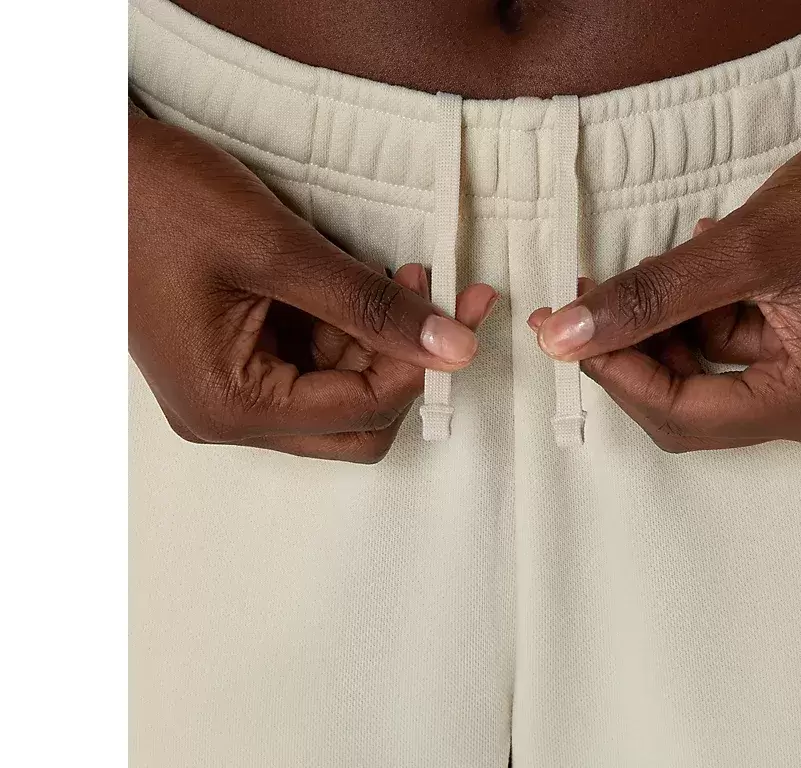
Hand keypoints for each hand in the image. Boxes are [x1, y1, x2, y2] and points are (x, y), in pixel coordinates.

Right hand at [130, 116, 496, 461]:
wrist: (95, 167)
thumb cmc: (162, 201)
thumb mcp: (276, 250)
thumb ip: (367, 304)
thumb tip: (453, 348)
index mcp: (230, 405)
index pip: (361, 412)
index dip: (420, 365)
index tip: (461, 309)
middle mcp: (229, 415)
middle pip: (355, 422)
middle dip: (405, 364)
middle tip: (443, 301)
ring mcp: (230, 390)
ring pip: (340, 393)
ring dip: (380, 342)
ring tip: (401, 275)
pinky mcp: (234, 361)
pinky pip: (314, 364)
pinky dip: (350, 329)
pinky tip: (365, 282)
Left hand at [529, 79, 800, 451]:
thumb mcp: (742, 249)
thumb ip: (649, 297)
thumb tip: (566, 335)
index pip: (683, 415)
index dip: (616, 374)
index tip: (565, 330)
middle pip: (687, 403)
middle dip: (632, 351)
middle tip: (582, 303)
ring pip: (701, 370)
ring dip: (662, 322)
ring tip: (652, 266)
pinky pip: (726, 342)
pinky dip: (696, 306)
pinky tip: (697, 258)